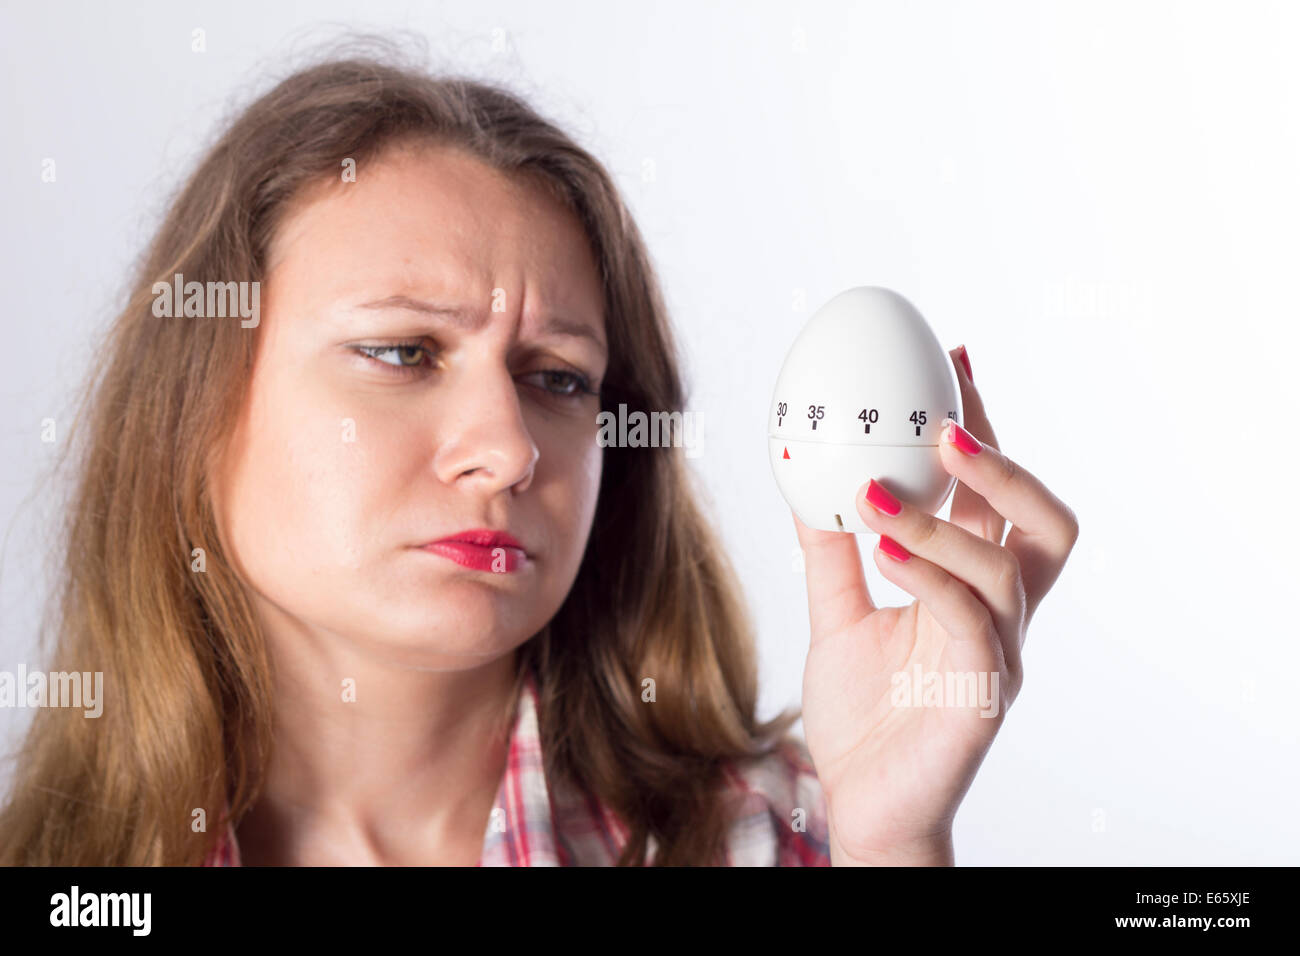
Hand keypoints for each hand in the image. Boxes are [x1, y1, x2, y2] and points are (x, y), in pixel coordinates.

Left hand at [795, 346, 1078, 864]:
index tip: (951, 359)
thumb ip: (830, 552)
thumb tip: (805, 477)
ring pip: (1006, 566)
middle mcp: (1001, 612)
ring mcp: (1001, 652)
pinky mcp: (986, 693)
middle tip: (946, 416)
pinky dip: (927, 573)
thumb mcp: (837, 615)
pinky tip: (878, 546)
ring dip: (944, 517)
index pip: (996, 495)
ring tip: (876, 488)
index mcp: (973, 587)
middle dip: (1004, 461)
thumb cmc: (865, 714)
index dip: (984, 425)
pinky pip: (971, 621)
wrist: (863, 804)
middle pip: (1045, 521)